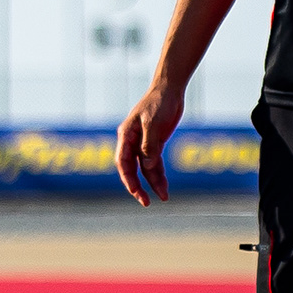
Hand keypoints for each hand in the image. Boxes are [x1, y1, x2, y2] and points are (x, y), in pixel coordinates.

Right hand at [117, 82, 186, 203]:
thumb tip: (147, 167)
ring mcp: (143, 143)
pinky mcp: (155, 143)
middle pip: (132, 169)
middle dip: (138, 186)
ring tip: (163, 197)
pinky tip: (164, 185)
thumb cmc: (159, 103)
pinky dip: (159, 174)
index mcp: (126, 135)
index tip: (136, 193)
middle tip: (146, 202)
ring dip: (153, 182)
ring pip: (145, 168)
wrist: (169, 89)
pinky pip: (155, 163)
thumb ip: (150, 146)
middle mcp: (132, 141)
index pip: (123, 162)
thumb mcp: (154, 123)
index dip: (128, 179)